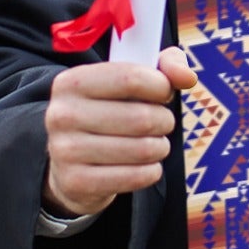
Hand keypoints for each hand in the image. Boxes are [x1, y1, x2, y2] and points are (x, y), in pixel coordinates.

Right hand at [42, 45, 197, 217]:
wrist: (71, 162)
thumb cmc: (110, 111)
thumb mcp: (131, 80)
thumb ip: (165, 66)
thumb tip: (187, 77)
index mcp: (72, 82)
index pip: (131, 78)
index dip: (161, 86)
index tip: (163, 93)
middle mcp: (62, 114)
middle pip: (142, 118)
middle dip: (164, 121)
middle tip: (160, 123)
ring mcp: (65, 151)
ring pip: (143, 149)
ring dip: (160, 147)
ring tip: (153, 144)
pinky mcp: (76, 182)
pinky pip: (136, 177)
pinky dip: (151, 171)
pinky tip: (144, 165)